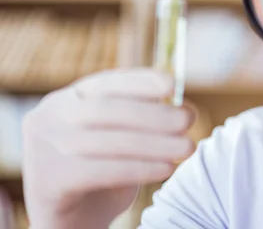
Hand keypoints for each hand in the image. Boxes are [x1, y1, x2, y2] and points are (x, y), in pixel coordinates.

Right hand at [22, 69, 194, 228]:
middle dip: (153, 113)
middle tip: (189, 119)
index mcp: (65, 100)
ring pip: (106, 141)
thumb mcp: (120, 139)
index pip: (105, 82)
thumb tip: (179, 102)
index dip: (140, 81)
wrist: (73, 223)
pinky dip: (139, 168)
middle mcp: (48, 118)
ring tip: (187, 147)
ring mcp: (41, 150)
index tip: (172, 84)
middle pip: (106, 109)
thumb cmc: (102, 175)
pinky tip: (166, 169)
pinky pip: (100, 172)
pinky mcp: (47, 184)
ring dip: (154, 143)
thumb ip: (138, 116)